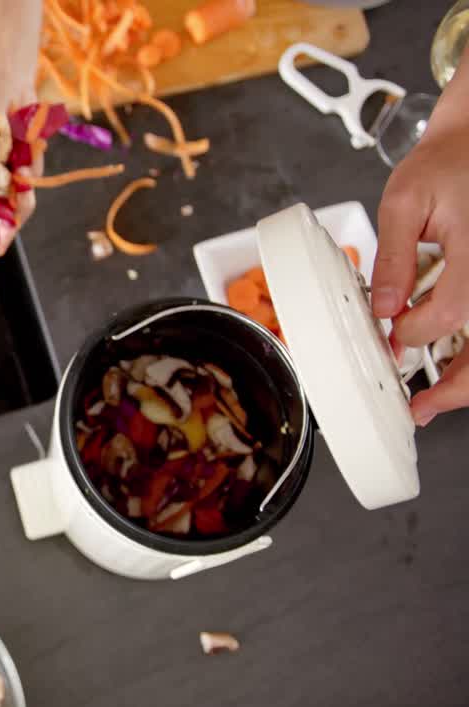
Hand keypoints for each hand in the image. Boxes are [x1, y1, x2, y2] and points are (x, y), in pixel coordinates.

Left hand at [371, 53, 468, 425]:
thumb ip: (393, 257)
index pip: (447, 315)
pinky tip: (458, 368)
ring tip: (438, 400)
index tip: (391, 332)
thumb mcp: (405, 199)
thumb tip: (383, 308)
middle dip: (458, 387)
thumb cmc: (450, 161)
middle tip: (422, 409)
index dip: (412, 332)